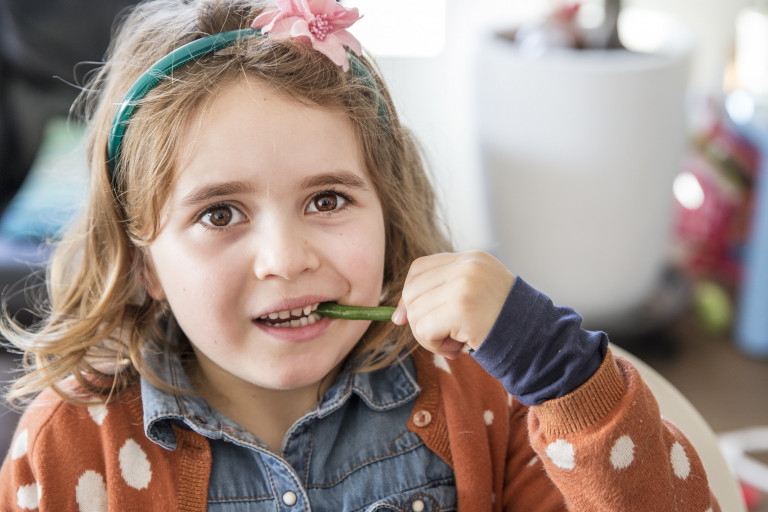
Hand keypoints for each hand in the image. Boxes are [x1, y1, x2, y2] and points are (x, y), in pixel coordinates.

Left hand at [392, 251, 514, 358]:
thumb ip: (440, 296)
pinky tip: (457, 348)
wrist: (539, 342)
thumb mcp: (474, 298)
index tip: (409, 316)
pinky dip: (433, 345)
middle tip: (444, 336)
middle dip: (419, 319)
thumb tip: (397, 315)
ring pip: (415, 312)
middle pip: (412, 290)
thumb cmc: (505, 326)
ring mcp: (465, 284)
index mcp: (472, 259)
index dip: (410, 294)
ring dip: (428, 336)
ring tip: (455, 342)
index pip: (420, 268)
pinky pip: (424, 329)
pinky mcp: (462, 308)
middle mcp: (468, 266)